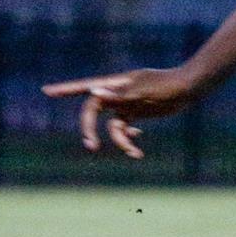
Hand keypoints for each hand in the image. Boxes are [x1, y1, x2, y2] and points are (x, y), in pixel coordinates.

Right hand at [41, 67, 198, 157]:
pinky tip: (138, 146)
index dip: (64, 89)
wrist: (189, 88)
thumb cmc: (167, 86)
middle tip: (91, 145)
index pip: (85, 87)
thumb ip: (120, 96)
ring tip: (133, 152)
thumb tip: (94, 93)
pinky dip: (129, 139)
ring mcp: (126, 104)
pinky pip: (124, 129)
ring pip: (112, 126)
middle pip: (93, 111)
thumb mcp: (143, 92)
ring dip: (120, 141)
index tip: (46, 91)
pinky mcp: (137, 113)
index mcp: (116, 84)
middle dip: (90, 129)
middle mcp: (117, 93)